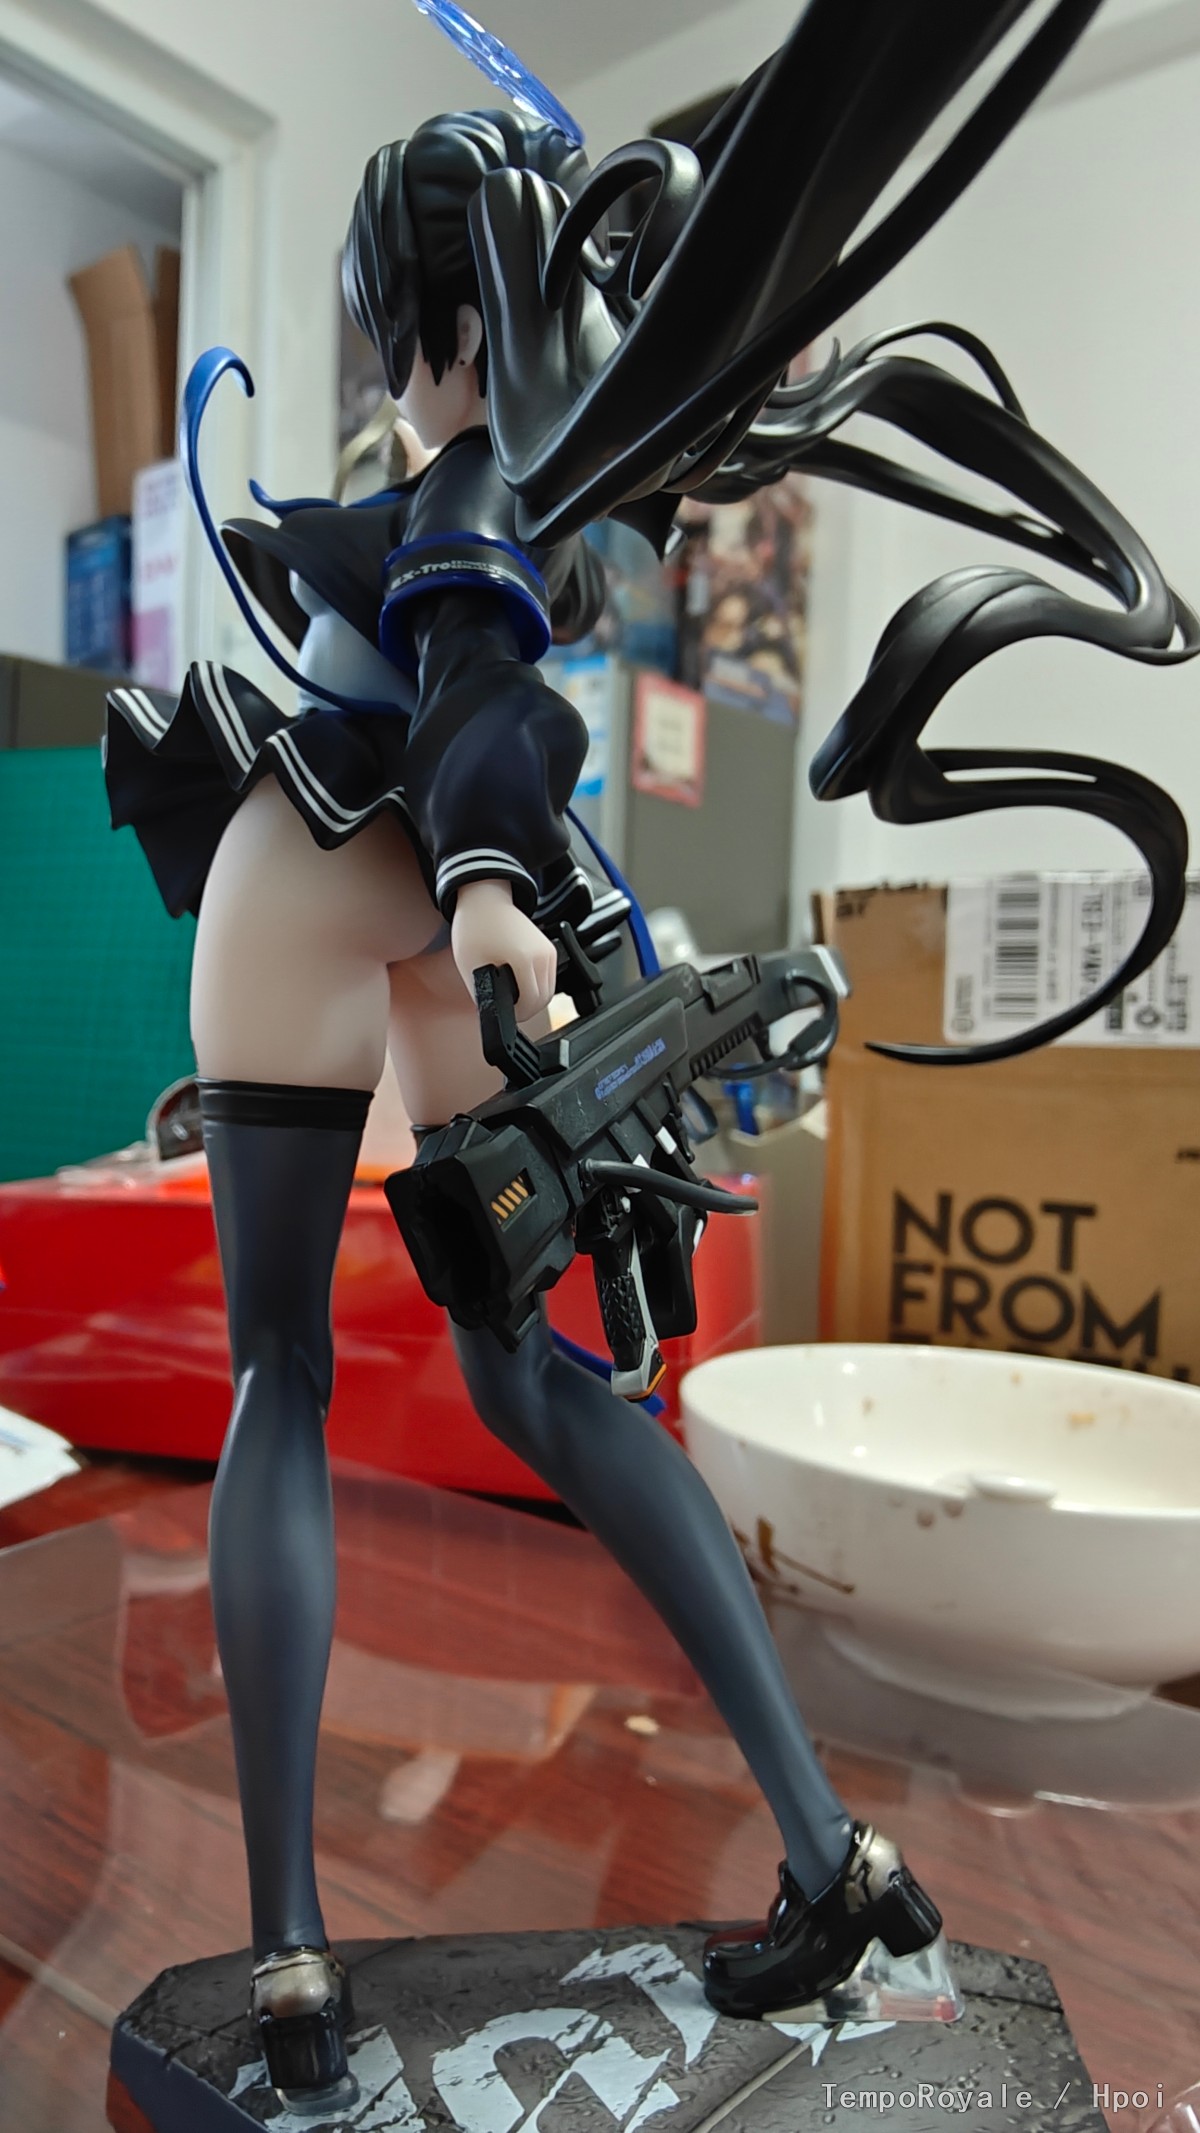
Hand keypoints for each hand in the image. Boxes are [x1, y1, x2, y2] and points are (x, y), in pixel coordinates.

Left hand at [451, 879, 557, 1020]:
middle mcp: (542, 956)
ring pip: (549, 991)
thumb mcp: (470, 966)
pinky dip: (537, 986)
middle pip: (543, 1000)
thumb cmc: (474, 927)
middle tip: (506, 1007)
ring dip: (532, 998)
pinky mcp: (549, 949)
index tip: (502, 1012)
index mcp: (524, 960)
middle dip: (525, 1009)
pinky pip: (549, 978)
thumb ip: (483, 995)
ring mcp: (548, 952)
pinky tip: (518, 983)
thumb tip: (494, 1013)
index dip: (515, 1014)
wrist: (484, 900)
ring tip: (511, 995)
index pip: (530, 1003)